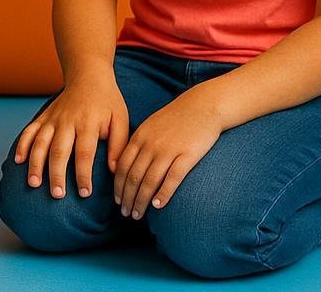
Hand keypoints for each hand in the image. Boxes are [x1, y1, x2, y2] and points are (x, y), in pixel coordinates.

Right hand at [13, 75, 128, 198]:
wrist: (88, 76)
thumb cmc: (108, 101)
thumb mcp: (121, 120)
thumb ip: (119, 145)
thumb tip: (115, 171)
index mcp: (88, 124)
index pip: (84, 153)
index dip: (83, 174)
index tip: (84, 194)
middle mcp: (67, 121)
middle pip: (59, 150)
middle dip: (56, 174)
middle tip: (57, 195)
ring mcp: (52, 119)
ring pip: (40, 143)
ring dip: (35, 163)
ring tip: (33, 183)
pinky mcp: (43, 117)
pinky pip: (30, 131)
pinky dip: (22, 145)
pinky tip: (18, 161)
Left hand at [113, 89, 224, 218]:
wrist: (203, 106)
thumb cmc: (177, 118)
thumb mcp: (151, 126)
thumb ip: (139, 143)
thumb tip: (128, 164)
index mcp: (140, 137)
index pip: (122, 166)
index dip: (118, 186)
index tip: (116, 200)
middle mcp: (150, 145)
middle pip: (132, 177)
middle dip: (126, 198)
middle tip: (125, 213)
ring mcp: (168, 150)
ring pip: (149, 181)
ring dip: (140, 201)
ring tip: (137, 215)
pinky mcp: (187, 156)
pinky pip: (172, 179)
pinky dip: (163, 194)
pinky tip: (157, 206)